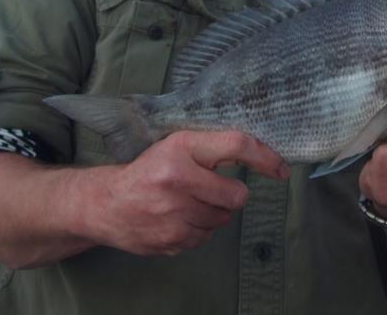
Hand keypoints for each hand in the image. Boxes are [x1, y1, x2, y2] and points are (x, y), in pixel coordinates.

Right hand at [78, 130, 289, 255]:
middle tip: (211, 188)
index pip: (235, 145)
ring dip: (213, 212)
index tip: (280, 168)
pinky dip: (198, 228)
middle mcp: (177, 178)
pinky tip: (176, 217)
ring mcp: (174, 213)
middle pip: (236, 194)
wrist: (106, 203)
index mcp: (180, 147)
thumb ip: (209, 149)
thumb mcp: (175, 146)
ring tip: (187, 202)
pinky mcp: (171, 240)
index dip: (264, 157)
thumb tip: (257, 156)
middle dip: (230, 194)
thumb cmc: (147, 170)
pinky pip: (205, 236)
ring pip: (222, 219)